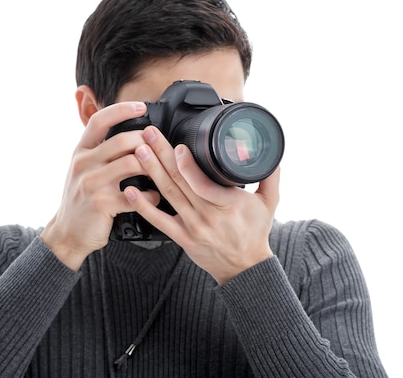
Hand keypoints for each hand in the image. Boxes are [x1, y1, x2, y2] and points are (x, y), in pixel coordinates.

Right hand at [41, 102, 158, 270]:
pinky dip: (151, 196)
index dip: (121, 109)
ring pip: (131, 163)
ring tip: (162, 173)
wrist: (68, 233)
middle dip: (147, 142)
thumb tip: (134, 135)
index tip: (141, 106)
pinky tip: (155, 197)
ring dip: (153, 167)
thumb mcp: (85, 169)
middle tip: (160, 148)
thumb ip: (102, 151)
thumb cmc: (82, 198)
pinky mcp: (101, 203)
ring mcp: (91, 183)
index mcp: (81, 151)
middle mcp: (83, 163)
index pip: (99, 120)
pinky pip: (135, 195)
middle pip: (122, 140)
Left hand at [124, 125, 279, 284]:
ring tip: (139, 151)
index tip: (178, 146)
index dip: (188, 165)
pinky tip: (130, 190)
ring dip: (151, 171)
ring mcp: (192, 227)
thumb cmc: (255, 233)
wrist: (244, 267)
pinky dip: (142, 205)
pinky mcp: (181, 237)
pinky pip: (158, 220)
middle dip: (162, 154)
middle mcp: (208, 215)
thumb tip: (272, 154)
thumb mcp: (270, 203)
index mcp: (229, 204)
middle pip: (180, 181)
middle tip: (149, 135)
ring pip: (167, 195)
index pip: (203, 184)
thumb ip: (270, 176)